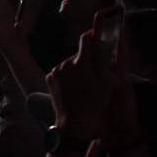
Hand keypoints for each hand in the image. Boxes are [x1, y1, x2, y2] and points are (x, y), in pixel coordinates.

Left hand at [45, 16, 116, 137]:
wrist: (74, 122)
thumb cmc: (94, 102)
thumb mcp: (106, 81)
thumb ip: (101, 58)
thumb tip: (98, 40)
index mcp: (80, 62)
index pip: (86, 39)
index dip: (93, 35)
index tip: (97, 34)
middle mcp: (65, 63)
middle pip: (79, 53)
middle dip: (88, 59)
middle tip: (96, 73)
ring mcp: (55, 71)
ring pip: (70, 63)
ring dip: (78, 68)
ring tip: (85, 84)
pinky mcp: (49, 78)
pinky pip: (62, 71)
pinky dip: (68, 76)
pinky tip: (74, 87)